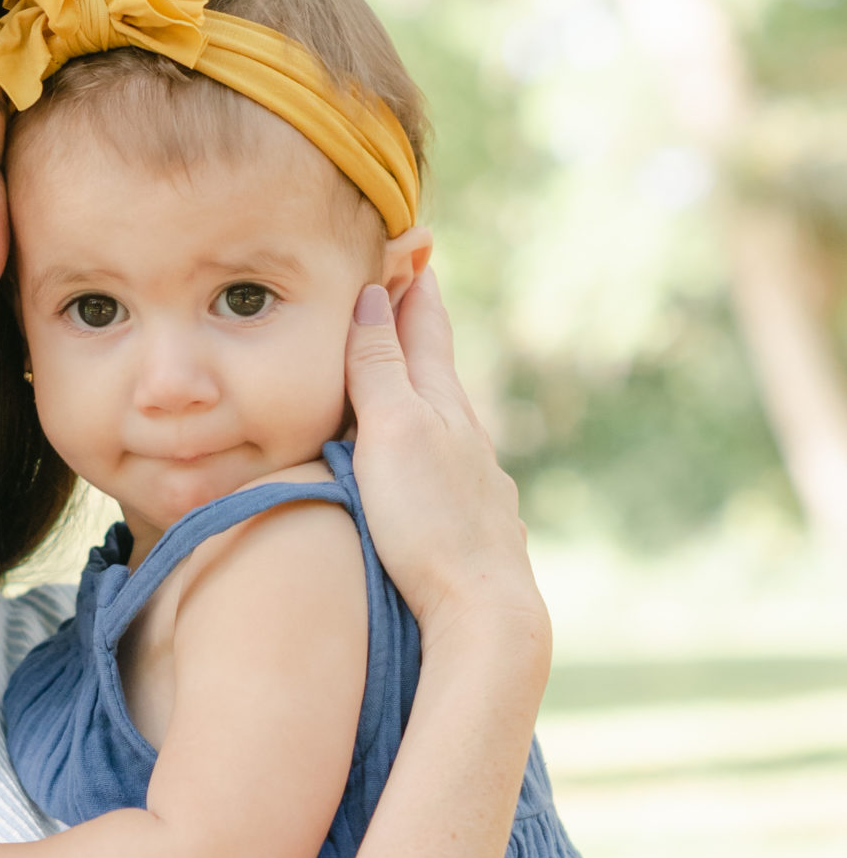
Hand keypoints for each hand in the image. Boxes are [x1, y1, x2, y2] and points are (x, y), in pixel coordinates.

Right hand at [346, 272, 546, 663]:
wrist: (482, 611)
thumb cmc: (429, 521)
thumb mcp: (393, 432)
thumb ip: (379, 368)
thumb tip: (376, 296)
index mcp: (443, 406)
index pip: (424, 331)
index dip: (414, 290)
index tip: (412, 246)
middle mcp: (466, 437)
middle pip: (437, 370)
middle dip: (419, 331)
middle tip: (411, 289)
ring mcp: (473, 482)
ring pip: (446, 421)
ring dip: (423, 391)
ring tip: (409, 373)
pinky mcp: (470, 525)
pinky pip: (445, 466)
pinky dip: (428, 445)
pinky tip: (427, 465)